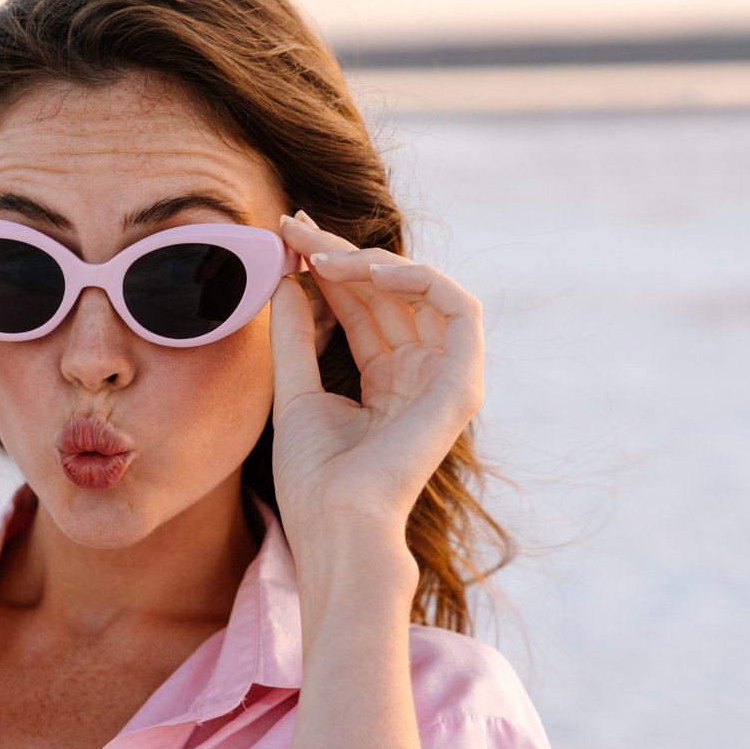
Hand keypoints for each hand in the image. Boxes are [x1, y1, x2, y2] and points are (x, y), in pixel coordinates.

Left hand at [267, 210, 483, 538]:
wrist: (334, 522)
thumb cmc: (313, 477)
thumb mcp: (294, 390)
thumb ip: (294, 336)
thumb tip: (286, 280)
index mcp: (385, 381)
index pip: (361, 307)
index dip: (328, 267)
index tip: (287, 235)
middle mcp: (418, 374)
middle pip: (386, 293)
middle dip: (339, 252)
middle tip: (293, 226)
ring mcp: (443, 378)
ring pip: (420, 290)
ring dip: (371, 261)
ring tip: (321, 254)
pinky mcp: (463, 382)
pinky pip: (459, 308)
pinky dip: (420, 278)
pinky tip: (369, 270)